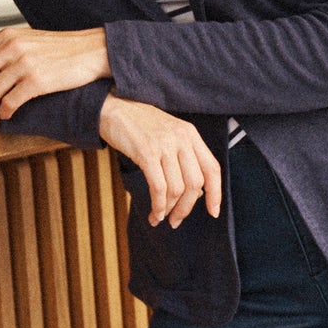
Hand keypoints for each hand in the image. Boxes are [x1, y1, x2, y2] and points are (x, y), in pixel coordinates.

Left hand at [0, 25, 109, 124]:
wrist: (93, 51)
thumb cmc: (63, 49)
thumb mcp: (29, 40)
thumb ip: (6, 49)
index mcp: (6, 37)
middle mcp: (11, 47)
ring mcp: (23, 63)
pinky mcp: (36, 80)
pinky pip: (9, 102)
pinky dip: (3, 113)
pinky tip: (6, 117)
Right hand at [98, 94, 223, 227]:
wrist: (112, 107)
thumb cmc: (139, 124)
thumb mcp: (169, 133)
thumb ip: (183, 156)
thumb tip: (194, 192)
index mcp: (190, 134)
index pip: (212, 168)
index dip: (215, 193)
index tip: (213, 212)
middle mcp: (181, 138)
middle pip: (195, 183)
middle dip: (186, 208)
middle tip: (176, 221)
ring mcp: (164, 144)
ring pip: (177, 189)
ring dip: (169, 209)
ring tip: (160, 217)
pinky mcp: (146, 152)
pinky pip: (158, 187)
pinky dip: (158, 205)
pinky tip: (153, 212)